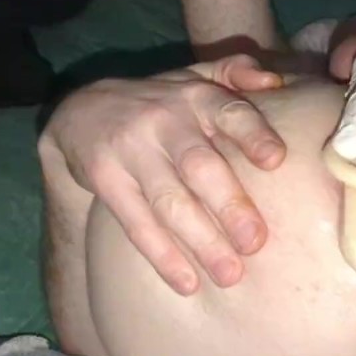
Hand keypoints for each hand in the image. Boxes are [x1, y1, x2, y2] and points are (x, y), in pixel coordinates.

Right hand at [42, 55, 283, 294]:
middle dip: (229, 205)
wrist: (79, 113)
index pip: (230, 112)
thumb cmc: (163, 105)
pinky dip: (161, 254)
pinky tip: (187, 282)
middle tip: (255, 243)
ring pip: (169, 200)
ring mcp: (131, 149)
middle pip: (200, 165)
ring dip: (200, 241)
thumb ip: (237, 73)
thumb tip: (275, 81)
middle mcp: (165, 119)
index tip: (276, 161)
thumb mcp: (195, 78)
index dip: (253, 134)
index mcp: (197, 96)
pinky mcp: (104, 177)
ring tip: (229, 275)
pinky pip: (136, 222)